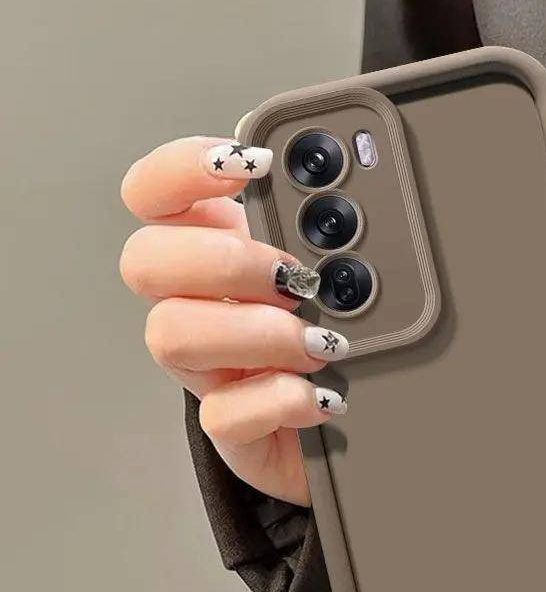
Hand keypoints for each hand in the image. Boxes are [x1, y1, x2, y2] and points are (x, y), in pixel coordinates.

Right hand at [120, 137, 348, 506]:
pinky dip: (281, 400)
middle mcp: (198, 305)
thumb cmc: (341, 338)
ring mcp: (207, 370)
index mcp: (218, 252)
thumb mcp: (340, 274)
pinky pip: (223, 414)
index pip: (155, 194)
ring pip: (168, 334)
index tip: (251, 163)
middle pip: (144, 259)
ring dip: (256, 331)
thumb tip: (351, 203)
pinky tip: (326, 396)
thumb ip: (332, 237)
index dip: (181, 169)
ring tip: (322, 342)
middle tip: (295, 278)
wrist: (354, 423)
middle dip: (225, 260)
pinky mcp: (229, 428)